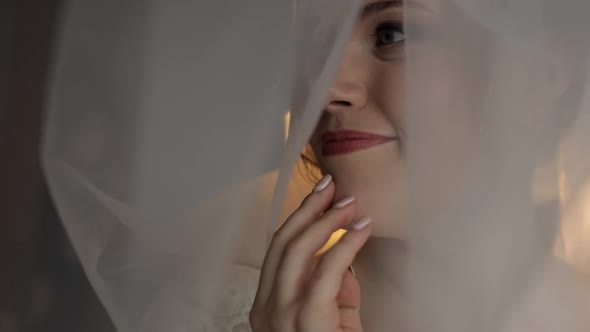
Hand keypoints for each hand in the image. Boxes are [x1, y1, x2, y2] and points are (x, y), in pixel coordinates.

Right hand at [249, 175, 371, 331]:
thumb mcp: (332, 316)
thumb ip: (333, 285)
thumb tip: (341, 252)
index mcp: (266, 306)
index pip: (278, 250)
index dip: (299, 218)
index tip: (320, 195)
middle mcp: (265, 308)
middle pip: (282, 243)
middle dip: (308, 209)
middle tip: (333, 187)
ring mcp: (280, 315)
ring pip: (295, 250)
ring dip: (325, 220)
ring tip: (350, 203)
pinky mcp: (305, 321)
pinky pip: (324, 272)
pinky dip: (344, 245)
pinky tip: (360, 229)